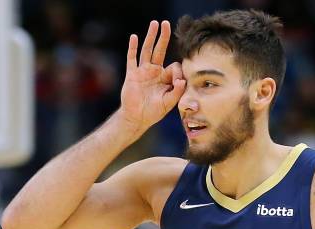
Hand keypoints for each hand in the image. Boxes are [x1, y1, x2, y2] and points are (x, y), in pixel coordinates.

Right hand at [120, 20, 185, 137]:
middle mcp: (154, 72)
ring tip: (154, 24)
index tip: (177, 83)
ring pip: (147, 50)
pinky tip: (134, 37)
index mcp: (165, 78)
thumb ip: (177, 92)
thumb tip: (182, 80)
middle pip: (159, 50)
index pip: (174, 66)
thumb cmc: (154, 112)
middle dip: (163, 38)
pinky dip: (133, 48)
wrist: (137, 118)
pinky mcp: (132, 75)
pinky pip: (132, 59)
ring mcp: (142, 72)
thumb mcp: (169, 103)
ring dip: (150, 37)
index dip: (178, 73)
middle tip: (166, 24)